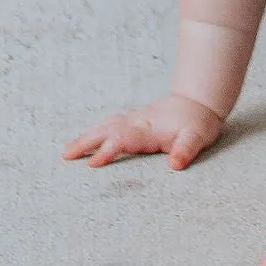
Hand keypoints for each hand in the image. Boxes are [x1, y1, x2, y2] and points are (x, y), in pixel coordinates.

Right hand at [62, 93, 223, 170]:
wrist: (200, 101)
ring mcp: (134, 120)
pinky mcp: (134, 121)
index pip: (123, 139)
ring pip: (106, 126)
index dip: (108, 150)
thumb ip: (186, 149)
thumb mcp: (197, 137)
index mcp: (147, 129)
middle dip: (85, 142)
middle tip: (65, 156)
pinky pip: (110, 125)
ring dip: (86, 137)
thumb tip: (176, 164)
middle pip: (106, 130)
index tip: (92, 162)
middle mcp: (137, 122)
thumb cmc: (197, 123)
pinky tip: (87, 139)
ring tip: (67, 151)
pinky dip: (96, 131)